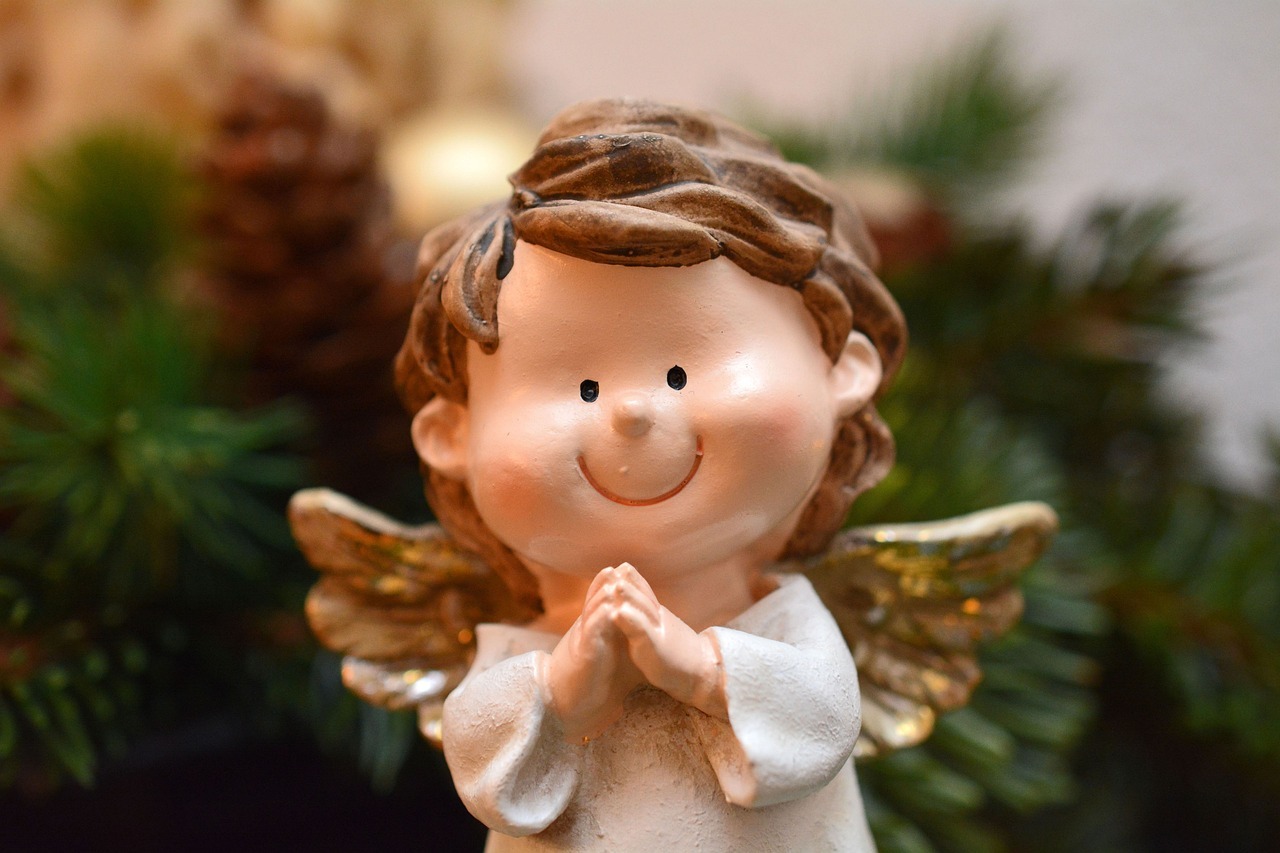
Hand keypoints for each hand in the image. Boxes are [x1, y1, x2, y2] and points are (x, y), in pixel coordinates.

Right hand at [543, 567, 643, 742]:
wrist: (569, 702)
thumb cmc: (595, 680)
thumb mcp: (614, 656)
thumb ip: (626, 643)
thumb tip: (646, 637)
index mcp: (597, 630)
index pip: (604, 602)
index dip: (615, 586)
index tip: (628, 571)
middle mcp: (588, 630)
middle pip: (597, 600)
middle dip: (609, 583)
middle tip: (623, 566)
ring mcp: (585, 640)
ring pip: (593, 611)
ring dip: (604, 594)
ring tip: (616, 578)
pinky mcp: (585, 654)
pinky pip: (591, 632)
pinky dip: (599, 619)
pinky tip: (609, 609)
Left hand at [608, 564, 727, 719]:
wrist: (702, 672)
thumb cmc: (679, 656)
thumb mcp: (662, 633)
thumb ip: (650, 621)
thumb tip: (636, 612)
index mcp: (659, 616)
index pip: (646, 593)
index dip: (633, 579)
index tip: (620, 566)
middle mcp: (659, 619)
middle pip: (643, 596)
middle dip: (628, 582)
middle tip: (611, 569)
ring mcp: (658, 632)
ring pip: (643, 609)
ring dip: (628, 596)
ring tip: (614, 585)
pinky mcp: (655, 647)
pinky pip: (642, 631)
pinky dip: (630, 620)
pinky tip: (617, 612)